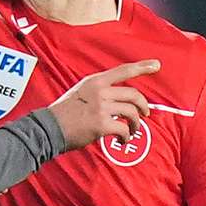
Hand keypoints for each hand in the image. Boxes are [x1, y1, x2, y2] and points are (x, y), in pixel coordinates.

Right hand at [43, 58, 158, 151]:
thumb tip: (116, 100)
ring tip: (132, 132)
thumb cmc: (63, 113)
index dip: (142, 67)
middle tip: (145, 114)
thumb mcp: (79, 92)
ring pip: (131, 112)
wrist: (48, 128)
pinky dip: (126, 136)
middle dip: (143, 106)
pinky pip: (123, 129)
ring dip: (136, 124)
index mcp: (95, 82)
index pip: (123, 70)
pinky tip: (121, 141)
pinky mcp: (101, 124)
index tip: (157, 65)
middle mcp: (100, 91)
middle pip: (133, 94)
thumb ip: (98, 92)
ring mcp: (101, 107)